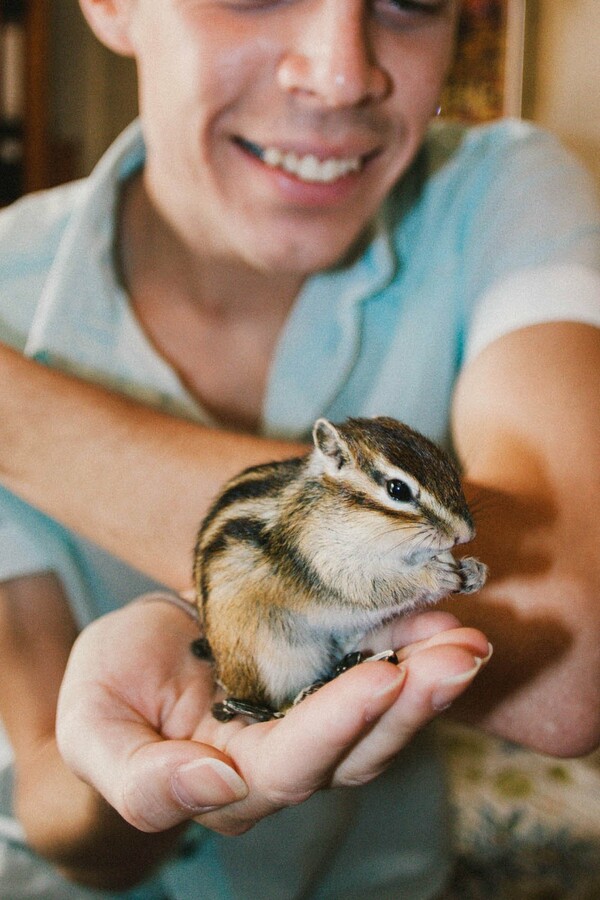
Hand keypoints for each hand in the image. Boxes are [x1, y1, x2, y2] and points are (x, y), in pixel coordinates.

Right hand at [57, 598, 489, 836]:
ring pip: (383, 715)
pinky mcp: (327, 677)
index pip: (293, 767)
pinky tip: (437, 616)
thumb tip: (216, 786)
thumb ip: (141, 779)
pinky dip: (413, 647)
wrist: (136, 649)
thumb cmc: (109, 687)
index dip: (337, 725)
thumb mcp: (95, 727)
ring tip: (467, 636)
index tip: (381, 676)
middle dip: (413, 702)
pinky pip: (380, 669)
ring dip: (430, 677)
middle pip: (360, 748)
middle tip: (460, 652)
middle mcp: (285, 760)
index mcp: (229, 782)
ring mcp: (313, 718)